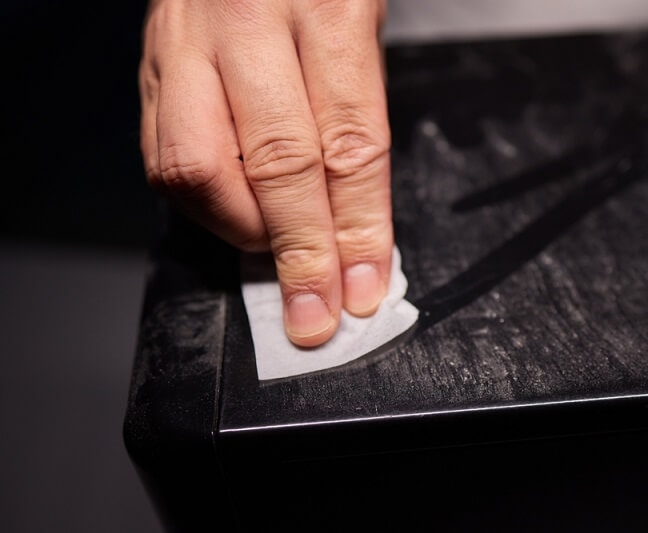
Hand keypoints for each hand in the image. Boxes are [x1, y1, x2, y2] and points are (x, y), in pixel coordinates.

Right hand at [139, 0, 392, 346]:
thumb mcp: (360, 27)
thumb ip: (356, 122)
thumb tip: (358, 228)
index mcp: (326, 7)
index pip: (349, 142)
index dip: (358, 228)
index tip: (362, 285)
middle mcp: (248, 23)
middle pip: (277, 162)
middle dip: (302, 252)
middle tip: (315, 309)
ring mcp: (186, 44)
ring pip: (198, 168)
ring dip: (243, 231)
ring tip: (275, 250)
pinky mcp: (150, 67)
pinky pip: (163, 157)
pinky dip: (202, 205)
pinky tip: (234, 213)